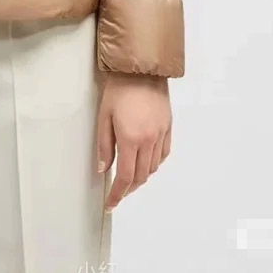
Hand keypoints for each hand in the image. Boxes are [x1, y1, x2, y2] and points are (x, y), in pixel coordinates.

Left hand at [96, 72, 171, 211]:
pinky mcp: (168, 127)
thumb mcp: (104, 116)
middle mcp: (149, 140)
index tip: (111, 203)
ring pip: (153, 167)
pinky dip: (154, 163)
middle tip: (118, 191)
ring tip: (130, 177)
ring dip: (142, 176)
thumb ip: (104, 145)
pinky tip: (146, 161)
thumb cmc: (119, 89)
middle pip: (141, 176)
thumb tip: (104, 169)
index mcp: (130, 139)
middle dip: (129, 188)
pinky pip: (163, 154)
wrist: (141, 68)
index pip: (125, 177)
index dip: (117, 194)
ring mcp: (161, 134)